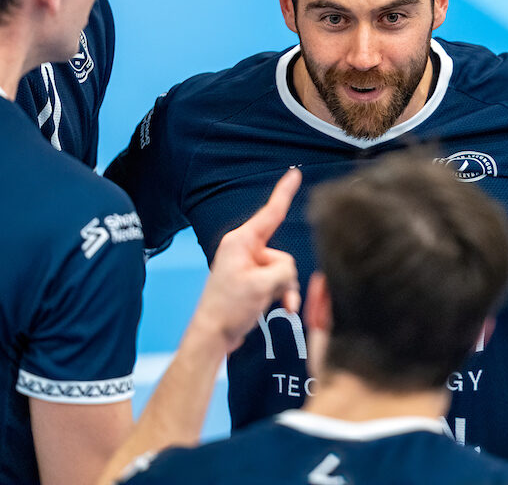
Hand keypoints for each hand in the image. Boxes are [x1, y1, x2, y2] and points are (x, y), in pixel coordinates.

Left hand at [191, 168, 301, 354]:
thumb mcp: (262, 285)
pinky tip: (283, 307)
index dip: (284, 191)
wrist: (213, 335)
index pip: (270, 212)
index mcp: (242, 242)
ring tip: (278, 305)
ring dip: (285, 289)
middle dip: (285, 276)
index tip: (294, 172)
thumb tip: (289, 275)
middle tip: (270, 293)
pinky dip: (283, 294)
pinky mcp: (252, 281)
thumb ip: (284, 271)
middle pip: (282, 255)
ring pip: (283, 271)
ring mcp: (249, 266)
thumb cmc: (229, 308)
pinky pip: (277, 281)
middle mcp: (245, 249)